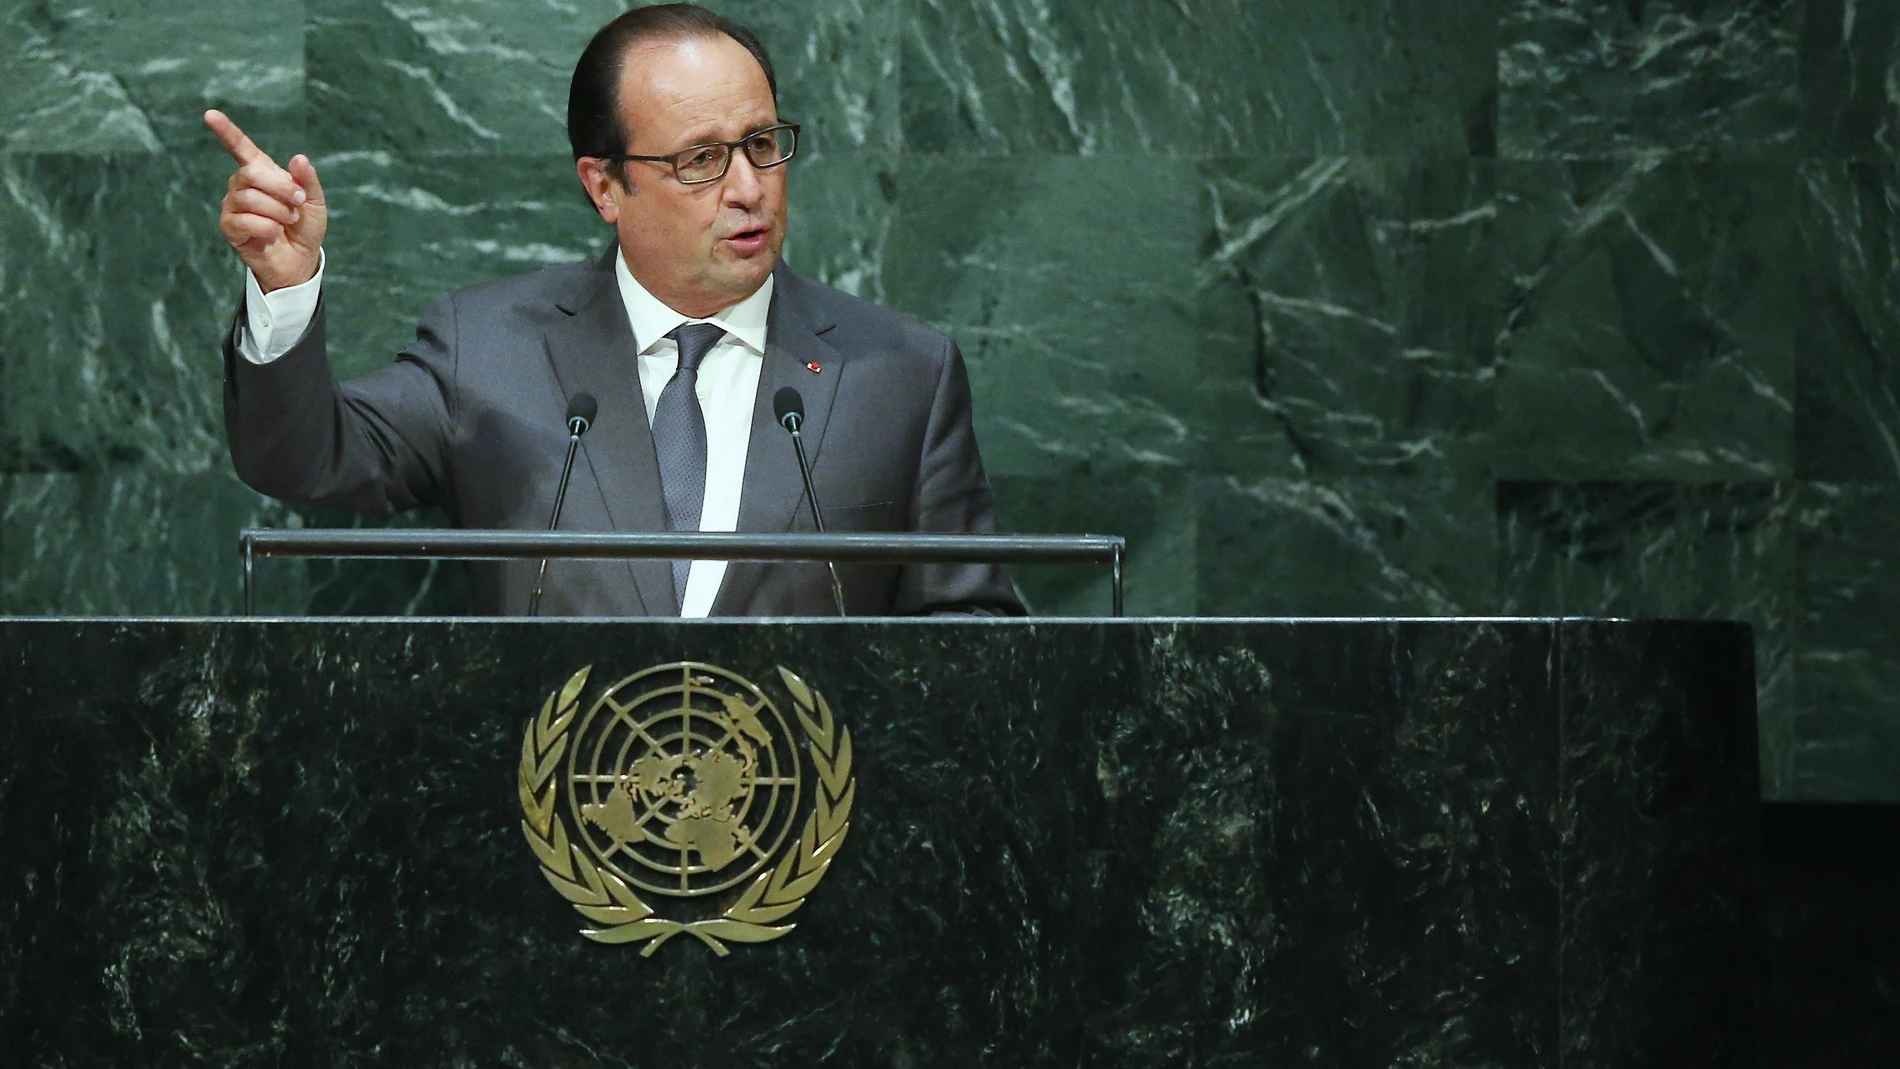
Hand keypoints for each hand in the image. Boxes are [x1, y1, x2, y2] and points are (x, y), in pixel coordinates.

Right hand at [205, 109, 325, 292]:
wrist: (300, 260)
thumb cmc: (304, 227)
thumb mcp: (314, 202)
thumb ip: (307, 181)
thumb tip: (298, 158)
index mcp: (262, 172)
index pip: (241, 148)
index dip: (227, 131)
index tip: (210, 115)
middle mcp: (242, 185)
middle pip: (251, 173)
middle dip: (281, 188)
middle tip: (297, 203)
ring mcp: (233, 205)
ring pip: (251, 198)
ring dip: (278, 212)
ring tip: (287, 221)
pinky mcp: (229, 227)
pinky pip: (246, 221)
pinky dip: (268, 228)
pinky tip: (274, 234)